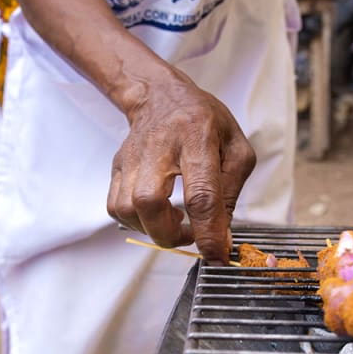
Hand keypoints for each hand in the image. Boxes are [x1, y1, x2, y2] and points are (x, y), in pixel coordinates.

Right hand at [106, 74, 255, 263]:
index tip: (217, 257)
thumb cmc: (204, 122)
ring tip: (173, 221)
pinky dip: (135, 222)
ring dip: (153, 229)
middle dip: (170, 234)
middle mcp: (159, 147)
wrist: (161, 97)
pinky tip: (155, 214)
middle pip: (150, 202)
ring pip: (128, 209)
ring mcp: (132, 157)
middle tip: (189, 234)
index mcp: (197, 138)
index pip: (201, 194)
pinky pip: (116, 208)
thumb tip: (221, 234)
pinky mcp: (117, 167)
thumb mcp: (236, 148)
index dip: (209, 232)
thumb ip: (232, 191)